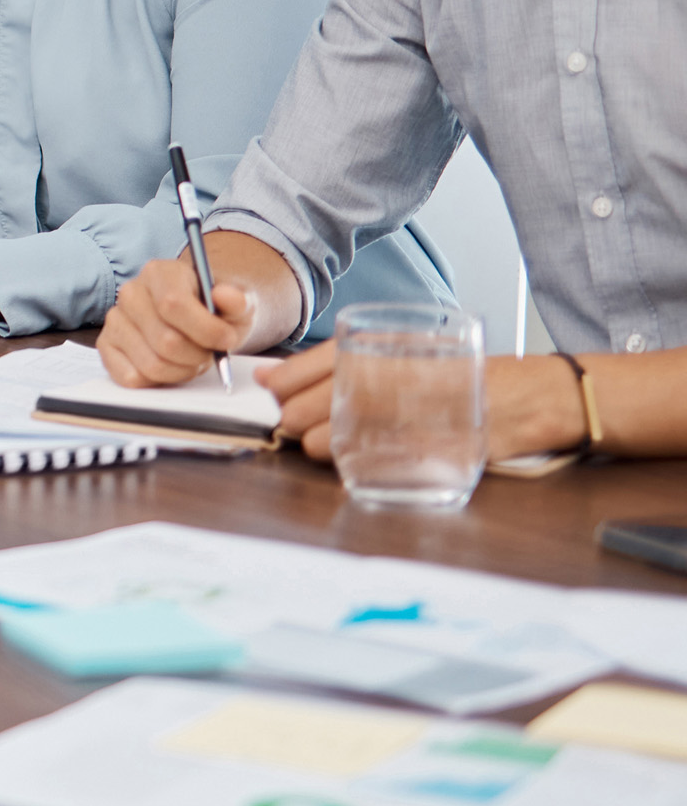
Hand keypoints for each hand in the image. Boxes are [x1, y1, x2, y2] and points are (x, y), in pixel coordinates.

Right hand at [98, 254, 252, 386]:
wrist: (196, 318)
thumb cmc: (214, 311)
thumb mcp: (236, 303)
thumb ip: (237, 300)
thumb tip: (226, 297)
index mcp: (159, 272)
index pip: (173, 304)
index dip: (205, 330)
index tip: (227, 339)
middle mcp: (130, 292)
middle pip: (165, 340)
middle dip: (197, 356)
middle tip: (208, 354)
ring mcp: (115, 319)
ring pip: (151, 364)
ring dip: (181, 371)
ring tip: (191, 359)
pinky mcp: (106, 345)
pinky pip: (131, 377)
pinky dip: (158, 381)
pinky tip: (169, 366)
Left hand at [262, 343, 592, 465]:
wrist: (537, 394)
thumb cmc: (471, 374)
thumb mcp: (419, 355)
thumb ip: (371, 363)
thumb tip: (312, 377)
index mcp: (398, 344)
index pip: (328, 355)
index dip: (291, 373)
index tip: (266, 384)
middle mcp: (404, 372)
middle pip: (328, 394)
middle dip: (298, 411)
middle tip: (283, 420)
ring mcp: (421, 408)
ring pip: (348, 427)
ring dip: (320, 439)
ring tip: (307, 443)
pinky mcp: (440, 442)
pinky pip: (386, 455)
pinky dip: (361, 460)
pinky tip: (350, 461)